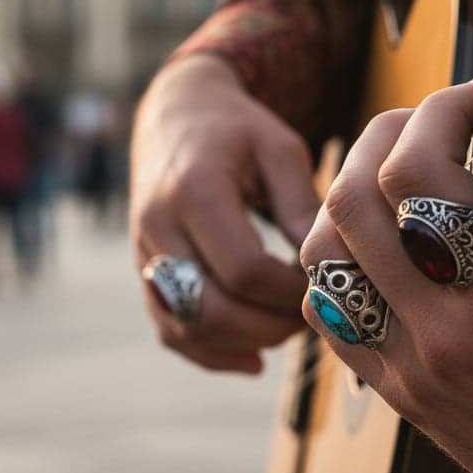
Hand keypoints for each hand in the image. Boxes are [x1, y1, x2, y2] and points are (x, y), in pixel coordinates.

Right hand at [131, 54, 318, 372]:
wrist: (176, 115)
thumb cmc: (238, 129)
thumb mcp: (280, 149)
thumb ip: (302, 207)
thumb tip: (328, 266)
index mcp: (194, 190)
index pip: (243, 269)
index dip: (289, 291)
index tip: (324, 281)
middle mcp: (157, 227)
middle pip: (209, 310)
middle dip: (268, 327)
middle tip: (311, 317)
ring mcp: (144, 254)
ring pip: (185, 329)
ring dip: (242, 343)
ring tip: (288, 331)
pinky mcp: (145, 272)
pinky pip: (170, 330)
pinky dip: (211, 353)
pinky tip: (254, 357)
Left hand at [300, 80, 472, 472]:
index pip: (418, 175)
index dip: (440, 111)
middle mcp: (439, 335)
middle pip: (349, 204)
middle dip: (380, 136)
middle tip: (429, 122)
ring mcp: (409, 371)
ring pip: (321, 260)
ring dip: (347, 199)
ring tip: (397, 177)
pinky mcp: (401, 397)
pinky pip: (330, 318)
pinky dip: (339, 265)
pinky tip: (383, 246)